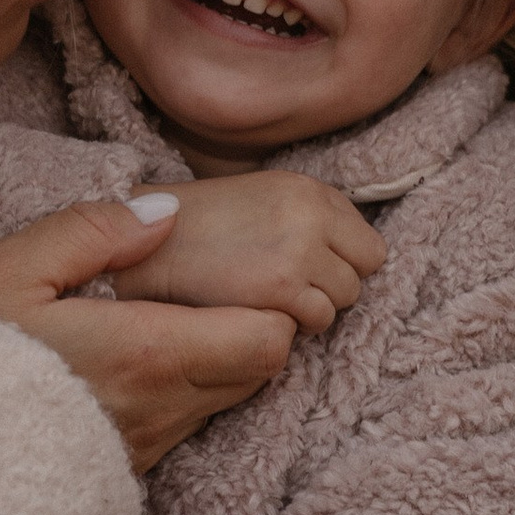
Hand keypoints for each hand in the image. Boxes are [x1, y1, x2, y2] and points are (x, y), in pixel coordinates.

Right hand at [0, 199, 294, 471]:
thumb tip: (166, 214)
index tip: (226, 276)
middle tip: (197, 294)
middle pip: (259, 372)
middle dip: (248, 329)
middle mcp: (161, 410)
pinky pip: (181, 427)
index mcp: (147, 354)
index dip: (265, 305)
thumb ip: (94, 231)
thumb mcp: (12, 268)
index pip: (269, 340)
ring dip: (212, 362)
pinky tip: (128, 367)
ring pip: (222, 400)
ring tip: (157, 325)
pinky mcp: (124, 474)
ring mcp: (146, 449)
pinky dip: (177, 394)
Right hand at [107, 173, 385, 335]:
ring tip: (270, 300)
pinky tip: (259, 311)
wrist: (145, 246)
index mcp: (309, 189)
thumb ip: (313, 218)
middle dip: (330, 287)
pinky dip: (293, 325)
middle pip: (362, 274)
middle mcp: (311, 215)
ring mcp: (299, 251)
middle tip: (285, 287)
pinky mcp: (281, 288)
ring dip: (312, 309)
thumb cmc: (199, 228)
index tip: (309, 270)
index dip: (343, 263)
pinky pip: (317, 321)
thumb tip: (358, 255)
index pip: (370, 244)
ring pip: (343, 301)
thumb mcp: (264, 197)